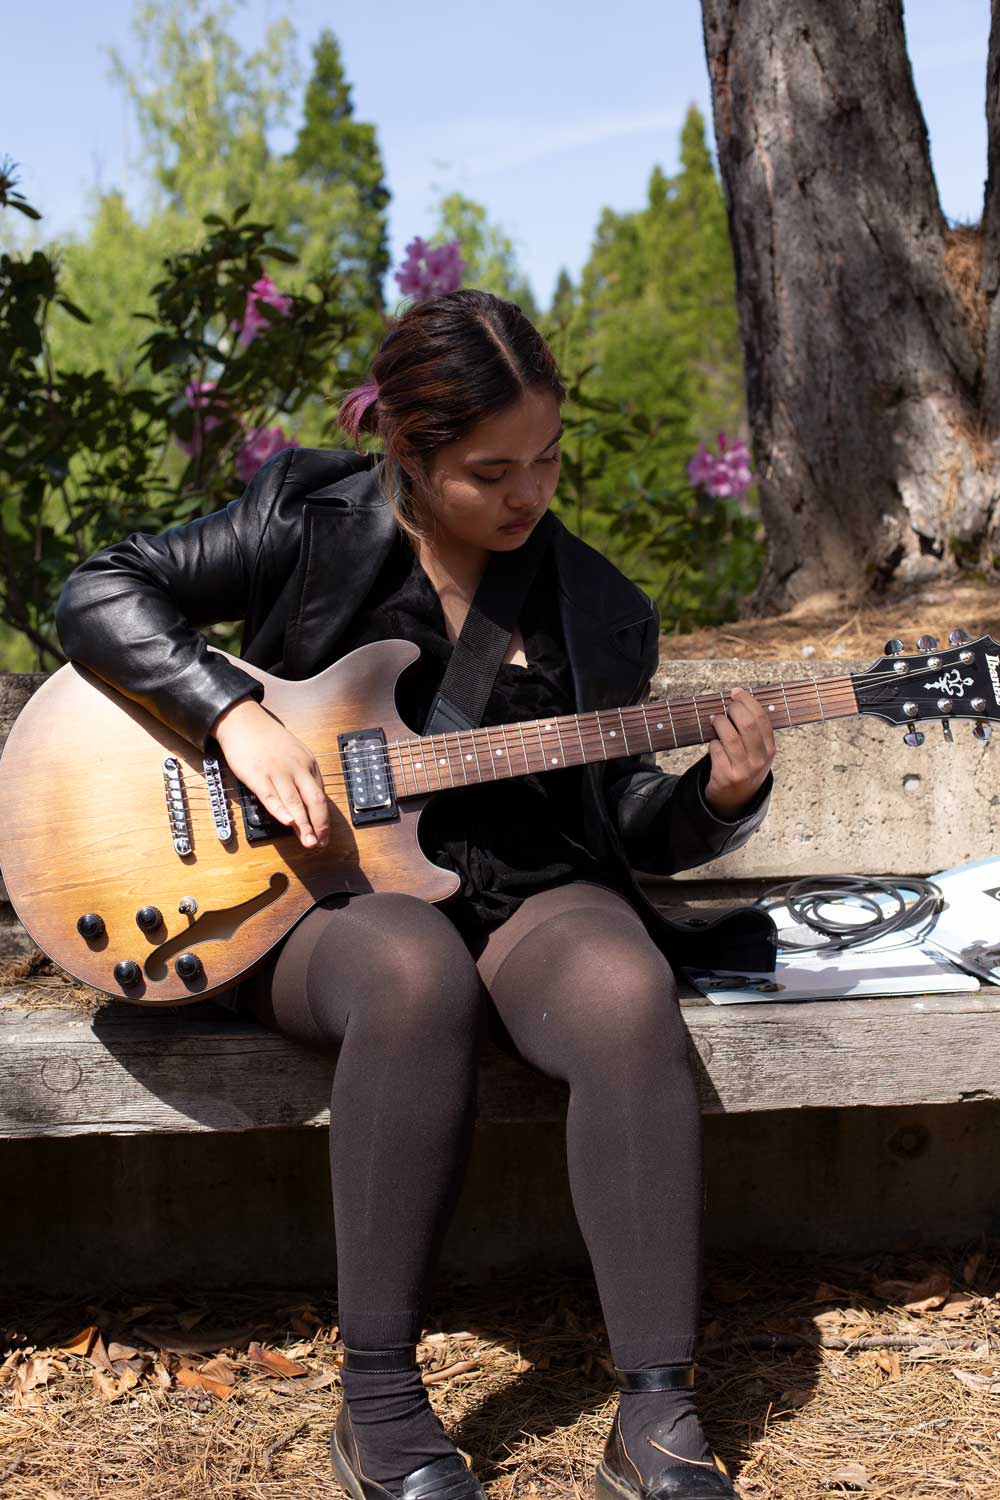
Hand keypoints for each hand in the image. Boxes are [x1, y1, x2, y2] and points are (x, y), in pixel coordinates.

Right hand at [211, 697, 329, 848]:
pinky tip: (287, 823)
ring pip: (295, 802)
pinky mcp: (257, 775)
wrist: (243, 721)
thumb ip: (302, 776)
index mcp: (308, 763)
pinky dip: (280, 810)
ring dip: (303, 825)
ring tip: (309, 842)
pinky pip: (271, 796)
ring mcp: (277, 771)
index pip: (321, 796)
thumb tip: (308, 804)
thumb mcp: (295, 753)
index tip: (325, 835)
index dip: (324, 819)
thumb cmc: (268, 740)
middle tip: (321, 844)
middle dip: (319, 825)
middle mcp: (297, 768)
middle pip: (314, 800)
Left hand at [704, 686, 775, 818]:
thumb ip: (754, 731)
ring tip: (716, 720)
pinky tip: (714, 743)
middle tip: (726, 706)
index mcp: (770, 749)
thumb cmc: (746, 767)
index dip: (747, 701)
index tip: (736, 692)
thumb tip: (737, 700)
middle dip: (733, 709)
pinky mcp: (725, 777)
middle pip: (746, 724)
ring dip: (719, 723)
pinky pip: (715, 750)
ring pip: (729, 736)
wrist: (736, 799)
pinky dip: (712, 743)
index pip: (761, 718)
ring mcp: (742, 770)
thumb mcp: (759, 752)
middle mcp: (759, 760)